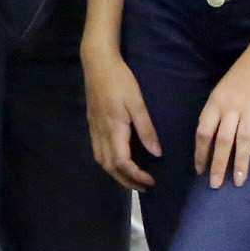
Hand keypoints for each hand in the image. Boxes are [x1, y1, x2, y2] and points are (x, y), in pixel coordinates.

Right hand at [83, 41, 156, 188]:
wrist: (97, 63)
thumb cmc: (120, 80)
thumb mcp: (137, 103)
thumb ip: (146, 129)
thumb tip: (157, 153)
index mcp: (113, 129)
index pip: (122, 163)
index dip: (136, 176)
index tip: (151, 181)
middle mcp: (101, 133)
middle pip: (110, 167)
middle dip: (126, 181)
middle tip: (144, 187)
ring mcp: (94, 129)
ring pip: (101, 161)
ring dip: (116, 174)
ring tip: (132, 178)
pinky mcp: (92, 124)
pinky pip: (98, 151)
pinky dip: (109, 163)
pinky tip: (119, 160)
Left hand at [194, 40, 249, 187]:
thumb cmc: (243, 72)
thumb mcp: (222, 90)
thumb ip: (217, 111)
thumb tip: (211, 136)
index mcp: (215, 103)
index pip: (203, 133)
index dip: (200, 153)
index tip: (199, 171)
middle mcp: (231, 107)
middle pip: (221, 141)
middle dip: (217, 165)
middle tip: (215, 185)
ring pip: (243, 140)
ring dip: (241, 163)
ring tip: (239, 182)